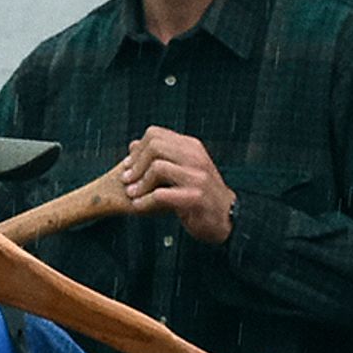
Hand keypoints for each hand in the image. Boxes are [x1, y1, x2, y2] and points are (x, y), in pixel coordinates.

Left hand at [121, 127, 234, 242]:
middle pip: (155, 146)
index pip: (155, 134)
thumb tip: (132, 144)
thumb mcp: (181, 169)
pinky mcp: (195, 198)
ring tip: (131, 194)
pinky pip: (161, 194)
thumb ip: (160, 157)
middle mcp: (195, 157)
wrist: (226, 217)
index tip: (128, 166)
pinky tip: (138, 206)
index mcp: (191, 147)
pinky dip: (145, 201)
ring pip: (158, 167)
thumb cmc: (198, 194)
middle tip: (126, 180)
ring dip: (139, 183)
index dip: (137, 149)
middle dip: (136, 164)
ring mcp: (198, 177)